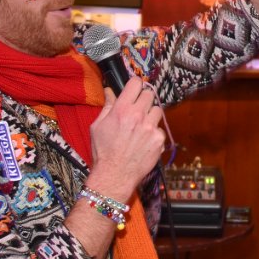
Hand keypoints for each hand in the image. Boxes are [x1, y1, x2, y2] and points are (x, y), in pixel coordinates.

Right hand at [87, 77, 164, 202]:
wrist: (115, 175)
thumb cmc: (103, 151)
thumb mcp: (97, 126)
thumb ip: (107, 106)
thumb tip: (110, 91)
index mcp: (122, 109)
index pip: (136, 83)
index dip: (135, 85)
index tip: (134, 90)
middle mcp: (138, 115)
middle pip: (149, 94)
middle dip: (143, 99)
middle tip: (137, 109)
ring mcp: (151, 127)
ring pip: (157, 110)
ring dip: (150, 115)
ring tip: (141, 126)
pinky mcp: (159, 140)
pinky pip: (160, 129)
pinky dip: (154, 133)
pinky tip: (144, 141)